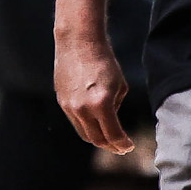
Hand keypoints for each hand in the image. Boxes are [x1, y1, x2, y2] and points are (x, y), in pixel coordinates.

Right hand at [51, 30, 133, 153]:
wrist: (79, 42)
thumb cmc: (105, 61)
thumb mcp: (119, 86)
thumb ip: (115, 108)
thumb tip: (111, 121)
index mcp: (101, 104)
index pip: (113, 135)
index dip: (123, 144)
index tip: (129, 146)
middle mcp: (82, 108)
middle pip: (97, 139)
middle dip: (111, 146)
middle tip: (120, 148)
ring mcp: (69, 106)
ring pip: (84, 132)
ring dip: (97, 138)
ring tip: (108, 138)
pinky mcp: (61, 101)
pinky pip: (75, 120)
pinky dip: (86, 125)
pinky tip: (95, 122)